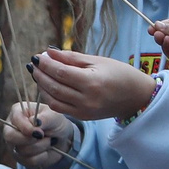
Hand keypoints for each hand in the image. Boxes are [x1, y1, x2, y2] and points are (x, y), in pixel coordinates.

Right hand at [4, 101, 80, 168]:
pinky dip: (41, 157)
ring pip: (22, 150)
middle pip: (10, 136)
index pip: (15, 120)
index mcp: (18, 112)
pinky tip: (46, 151)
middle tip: (42, 137)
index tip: (40, 132)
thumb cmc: (56, 123)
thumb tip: (35, 123)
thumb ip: (44, 118)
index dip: (27, 128)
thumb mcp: (54, 116)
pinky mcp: (20, 158)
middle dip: (29, 140)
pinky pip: (28, 161)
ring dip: (41, 147)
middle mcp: (12, 128)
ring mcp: (14, 144)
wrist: (63, 140)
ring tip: (49, 141)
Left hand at [31, 48, 154, 121]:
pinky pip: (60, 108)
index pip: (61, 72)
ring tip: (38, 74)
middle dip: (40, 74)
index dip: (46, 64)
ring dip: (42, 86)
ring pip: (53, 100)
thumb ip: (71, 58)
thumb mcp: (97, 61)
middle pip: (54, 87)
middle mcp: (86, 99)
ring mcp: (83, 111)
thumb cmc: (119, 74)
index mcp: (91, 82)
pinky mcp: (82, 117)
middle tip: (33, 64)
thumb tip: (49, 52)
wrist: (136, 97)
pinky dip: (50, 97)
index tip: (37, 56)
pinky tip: (47, 86)